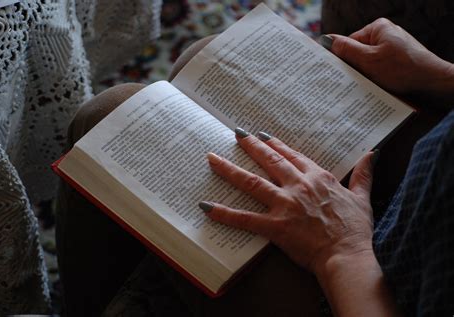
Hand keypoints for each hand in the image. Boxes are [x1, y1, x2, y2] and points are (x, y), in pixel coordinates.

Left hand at [200, 129, 376, 276]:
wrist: (347, 255)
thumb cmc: (355, 229)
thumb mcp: (362, 197)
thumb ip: (364, 174)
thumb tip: (372, 153)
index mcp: (317, 178)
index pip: (292, 155)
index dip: (276, 144)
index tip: (262, 135)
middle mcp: (298, 186)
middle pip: (270, 161)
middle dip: (251, 146)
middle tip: (235, 133)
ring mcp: (285, 205)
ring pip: (252, 182)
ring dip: (230, 169)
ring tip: (212, 158)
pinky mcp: (274, 226)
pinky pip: (244, 219)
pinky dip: (224, 213)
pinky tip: (206, 206)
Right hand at [328, 18, 453, 102]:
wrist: (432, 82)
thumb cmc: (403, 69)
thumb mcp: (369, 60)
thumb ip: (347, 50)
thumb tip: (327, 40)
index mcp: (377, 28)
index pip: (349, 43)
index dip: (343, 59)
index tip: (338, 73)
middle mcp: (385, 35)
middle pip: (358, 54)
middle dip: (356, 68)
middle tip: (355, 81)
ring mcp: (392, 48)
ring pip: (368, 63)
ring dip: (366, 75)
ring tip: (369, 84)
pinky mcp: (397, 61)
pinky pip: (379, 69)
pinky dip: (376, 78)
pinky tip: (378, 86)